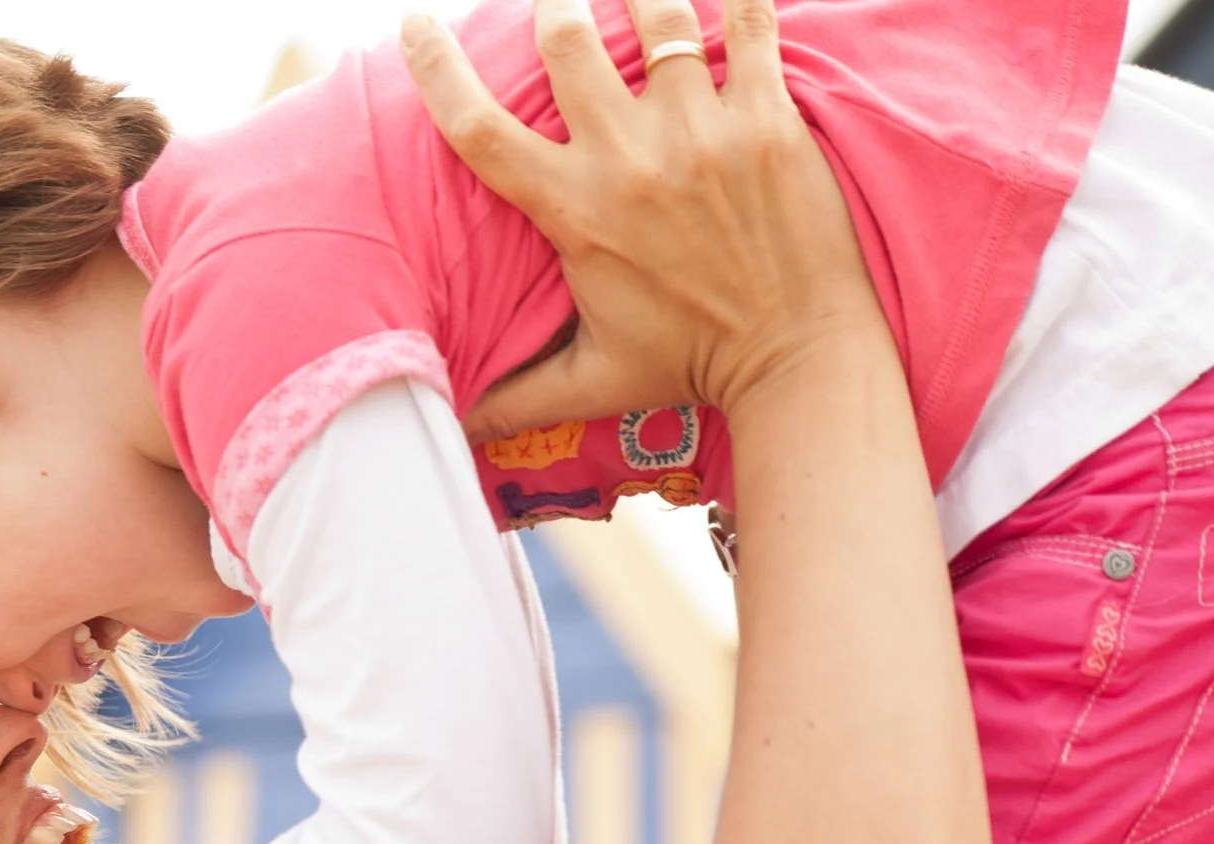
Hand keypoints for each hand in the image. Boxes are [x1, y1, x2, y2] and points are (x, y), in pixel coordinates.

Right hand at [402, 0, 882, 438]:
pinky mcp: (766, 117)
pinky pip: (750, 24)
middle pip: (566, 41)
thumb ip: (518, 397)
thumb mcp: (593, 380)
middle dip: (555, 11)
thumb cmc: (691, 366)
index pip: (480, 128)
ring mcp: (701, 129)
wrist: (795, 357)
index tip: (417, 27)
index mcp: (574, 211)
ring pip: (656, 18)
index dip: (438, 69)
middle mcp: (629, 158)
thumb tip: (458, 432)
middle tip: (559, 10)